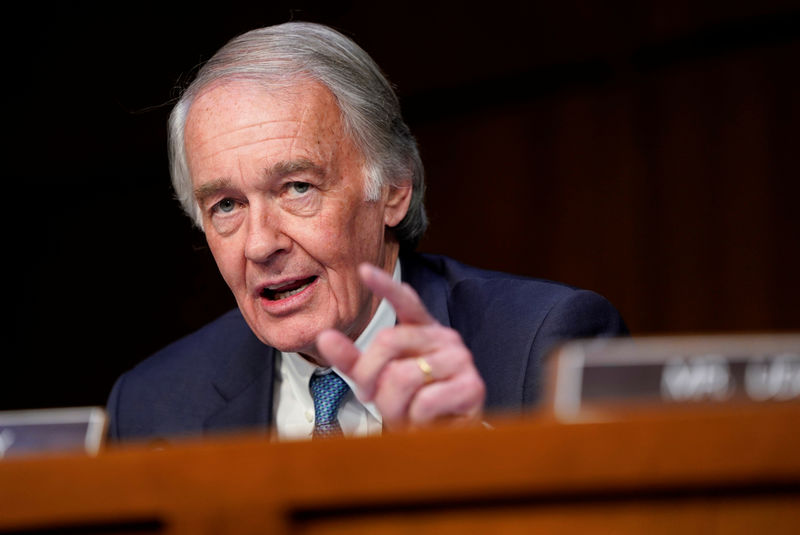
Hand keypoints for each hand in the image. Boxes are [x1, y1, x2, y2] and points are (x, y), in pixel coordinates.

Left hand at [316, 263, 485, 430]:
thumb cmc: (409, 405)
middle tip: (370, 397)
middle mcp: (444, 337)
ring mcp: (461, 359)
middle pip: (388, 341)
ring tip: (402, 413)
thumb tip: (325, 336)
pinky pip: (425, 401)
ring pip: (404, 376)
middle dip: (369, 376)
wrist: (442, 440)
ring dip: (392, 404)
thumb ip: (352, 359)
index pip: (405, 301)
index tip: (364, 270)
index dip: (385, 286)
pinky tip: (425, 420)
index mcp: (422, 329)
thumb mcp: (376, 380)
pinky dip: (416, 418)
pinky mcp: (472, 386)